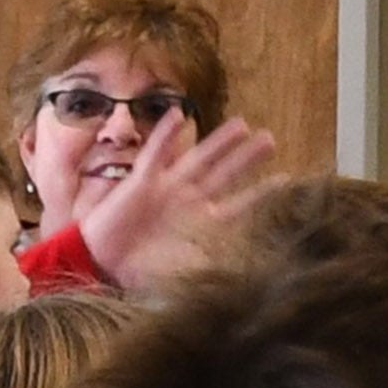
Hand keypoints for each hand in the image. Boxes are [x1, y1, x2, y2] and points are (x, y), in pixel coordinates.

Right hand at [80, 110, 276, 286]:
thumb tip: (251, 274)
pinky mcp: (141, 181)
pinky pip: (155, 154)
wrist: (100, 266)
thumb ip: (215, 268)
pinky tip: (178, 114)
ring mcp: (166, 188)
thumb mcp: (186, 273)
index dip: (261, 193)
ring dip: (217, 142)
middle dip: (246, 157)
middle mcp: (188, 202)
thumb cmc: (141, 274)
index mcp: (201, 224)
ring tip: (241, 124)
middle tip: (270, 139)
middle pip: (223, 174)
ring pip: (197, 159)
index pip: (238, 205)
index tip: (287, 179)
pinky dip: (165, 135)